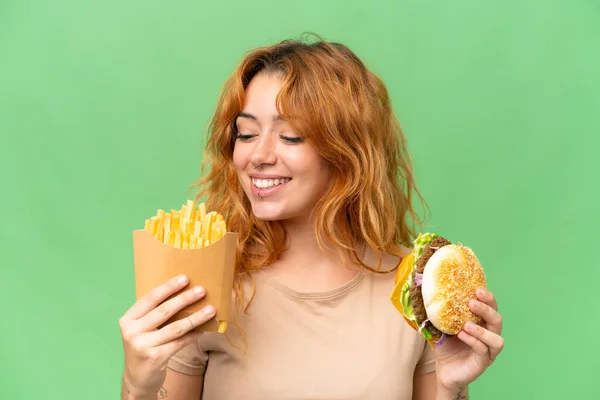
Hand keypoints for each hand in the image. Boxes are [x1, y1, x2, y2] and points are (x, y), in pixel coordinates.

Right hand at [119, 274, 215, 396]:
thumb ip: (154, 314)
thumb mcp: (142, 328)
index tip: (185, 278)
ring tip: (211, 310)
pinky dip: (193, 335)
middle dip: (185, 299)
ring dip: (196, 317)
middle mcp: (132, 331)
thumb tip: (184, 293)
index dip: (168, 287)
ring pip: (175, 327)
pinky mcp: (155, 357)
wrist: (137, 378)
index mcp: (128, 319)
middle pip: (164, 311)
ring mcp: (142, 345)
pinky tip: (204, 329)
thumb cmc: (144, 346)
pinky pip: (180, 342)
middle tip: (202, 290)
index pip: (150, 298)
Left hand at [433, 288, 503, 390]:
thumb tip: (425, 294)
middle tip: (472, 302)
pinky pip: (483, 351)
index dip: (488, 298)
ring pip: (497, 338)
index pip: (491, 307)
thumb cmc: (446, 346)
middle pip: (497, 320)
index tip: (477, 289)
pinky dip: (473, 341)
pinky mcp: (482, 363)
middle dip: (487, 309)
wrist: (443, 370)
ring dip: (482, 330)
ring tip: (466, 324)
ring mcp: (488, 351)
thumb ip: (439, 312)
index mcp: (482, 323)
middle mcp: (489, 336)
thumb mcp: (441, 326)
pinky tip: (462, 335)